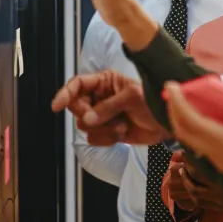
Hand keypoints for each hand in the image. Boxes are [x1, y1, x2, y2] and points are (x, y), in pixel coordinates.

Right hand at [52, 70, 170, 145]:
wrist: (165, 123)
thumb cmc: (153, 102)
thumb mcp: (132, 97)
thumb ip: (108, 107)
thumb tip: (87, 118)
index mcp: (105, 82)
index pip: (77, 85)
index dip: (65, 94)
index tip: (57, 106)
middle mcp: (99, 98)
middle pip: (76, 108)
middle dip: (89, 116)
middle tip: (105, 116)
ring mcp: (102, 115)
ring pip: (84, 126)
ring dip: (103, 129)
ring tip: (122, 124)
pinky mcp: (106, 131)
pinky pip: (94, 139)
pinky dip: (107, 139)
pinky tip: (122, 133)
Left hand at [164, 82, 222, 208]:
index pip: (192, 121)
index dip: (179, 103)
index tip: (171, 86)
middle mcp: (216, 152)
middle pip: (183, 131)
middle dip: (174, 109)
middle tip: (173, 90)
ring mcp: (218, 159)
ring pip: (189, 138)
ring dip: (182, 119)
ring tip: (185, 100)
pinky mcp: (222, 161)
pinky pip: (199, 142)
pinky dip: (193, 126)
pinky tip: (204, 115)